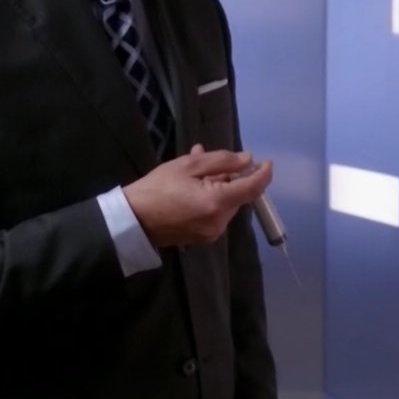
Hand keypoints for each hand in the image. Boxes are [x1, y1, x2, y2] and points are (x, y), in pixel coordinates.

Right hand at [122, 144, 273, 246]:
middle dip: (228, 176)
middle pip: (238, 195)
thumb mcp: (188, 166)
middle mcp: (220, 222)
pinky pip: (216, 213)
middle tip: (206, 159)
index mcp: (217, 202)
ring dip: (218, 186)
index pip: (253, 188)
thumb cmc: (157, 189)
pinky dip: (211, 199)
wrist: (132, 220)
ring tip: (194, 170)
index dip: (263, 173)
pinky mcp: (204, 238)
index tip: (265, 161)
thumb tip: (248, 160)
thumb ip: (222, 161)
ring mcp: (212, 233)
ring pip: (227, 203)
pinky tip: (191, 187)